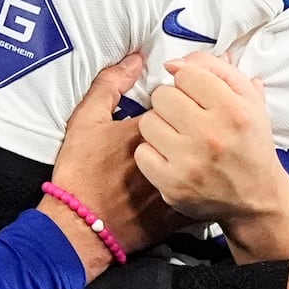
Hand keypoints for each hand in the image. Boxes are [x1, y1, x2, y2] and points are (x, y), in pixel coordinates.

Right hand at [48, 54, 188, 276]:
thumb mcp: (86, 121)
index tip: (175, 103)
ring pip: (208, 157)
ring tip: (201, 149)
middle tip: (186, 125)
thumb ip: (110, 85)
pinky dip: (208, 180)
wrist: (79, 228)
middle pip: (199, 126)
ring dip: (208, 149)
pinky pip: (209, 190)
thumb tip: (134, 60)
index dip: (178, 101)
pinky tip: (204, 175)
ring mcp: (181, 183)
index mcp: (151, 129)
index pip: (180, 101)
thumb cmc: (80, 174)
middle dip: (195, 122)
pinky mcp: (183, 210)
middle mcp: (173, 154)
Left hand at [135, 52, 288, 226]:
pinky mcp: (173, 185)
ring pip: (148, 122)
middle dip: (171, 102)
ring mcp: (190, 162)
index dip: (188, 82)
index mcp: (234, 110)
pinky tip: (170, 156)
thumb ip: (216, 70)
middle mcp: (211, 135)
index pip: (186, 74)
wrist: (256, 197)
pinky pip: (142, 153)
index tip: (196, 95)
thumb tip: (175, 64)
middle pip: (162, 95)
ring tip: (177, 136)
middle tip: (185, 116)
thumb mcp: (249, 100)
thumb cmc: (250, 145)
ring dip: (160, 126)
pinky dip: (152, 153)